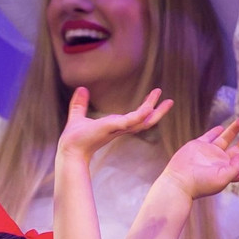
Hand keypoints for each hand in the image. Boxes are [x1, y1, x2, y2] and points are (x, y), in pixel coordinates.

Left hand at [57, 87, 171, 160]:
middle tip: (169, 101)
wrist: (69, 149)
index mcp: (114, 126)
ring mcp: (118, 129)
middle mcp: (119, 129)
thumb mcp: (78, 116)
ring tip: (168, 100)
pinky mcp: (114, 128)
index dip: (145, 109)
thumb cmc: (73, 139)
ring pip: (143, 121)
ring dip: (156, 111)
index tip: (153, 98)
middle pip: (144, 121)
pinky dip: (142, 115)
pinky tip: (149, 107)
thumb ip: (80, 104)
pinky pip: (132, 121)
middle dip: (158, 112)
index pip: (134, 118)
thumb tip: (81, 89)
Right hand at [159, 119, 238, 200]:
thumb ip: (236, 167)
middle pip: (238, 149)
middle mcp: (220, 162)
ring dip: (233, 130)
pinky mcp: (198, 146)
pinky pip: (209, 136)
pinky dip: (215, 131)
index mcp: (227, 172)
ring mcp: (209, 153)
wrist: (179, 181)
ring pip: (225, 139)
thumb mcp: (223, 178)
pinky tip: (221, 127)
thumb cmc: (200, 184)